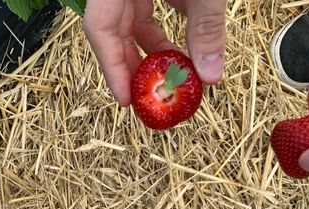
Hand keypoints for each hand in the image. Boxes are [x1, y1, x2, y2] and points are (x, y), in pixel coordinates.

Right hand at [83, 0, 226, 105]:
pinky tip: (183, 51)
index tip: (127, 99)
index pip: (98, 27)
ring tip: (173, 77)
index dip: (111, 67)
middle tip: (152, 98)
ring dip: (153, 52)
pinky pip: (151, 8)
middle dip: (134, 67)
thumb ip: (206, 27)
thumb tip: (210, 77)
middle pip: (113, 31)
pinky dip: (165, 32)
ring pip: (133, 22)